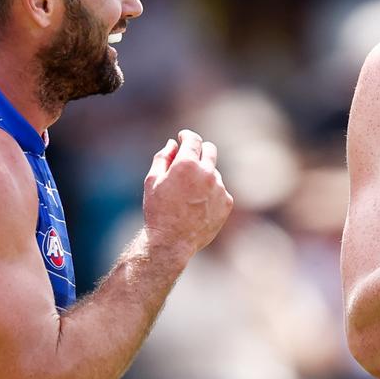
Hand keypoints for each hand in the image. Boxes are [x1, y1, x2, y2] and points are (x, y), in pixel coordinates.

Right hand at [142, 129, 233, 256]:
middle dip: (200, 150)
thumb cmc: (158, 211)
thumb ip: (163, 157)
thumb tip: (173, 143)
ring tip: (187, 196)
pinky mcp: (227, 202)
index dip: (187, 136)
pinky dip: (210, 193)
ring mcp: (219, 188)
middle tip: (191, 157)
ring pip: (213, 173)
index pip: (193, 139)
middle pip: (210, 150)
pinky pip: (220, 191)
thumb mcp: (152, 181)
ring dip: (203, 176)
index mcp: (187, 164)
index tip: (183, 137)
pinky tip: (197, 207)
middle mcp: (207, 173)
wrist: (172, 242)